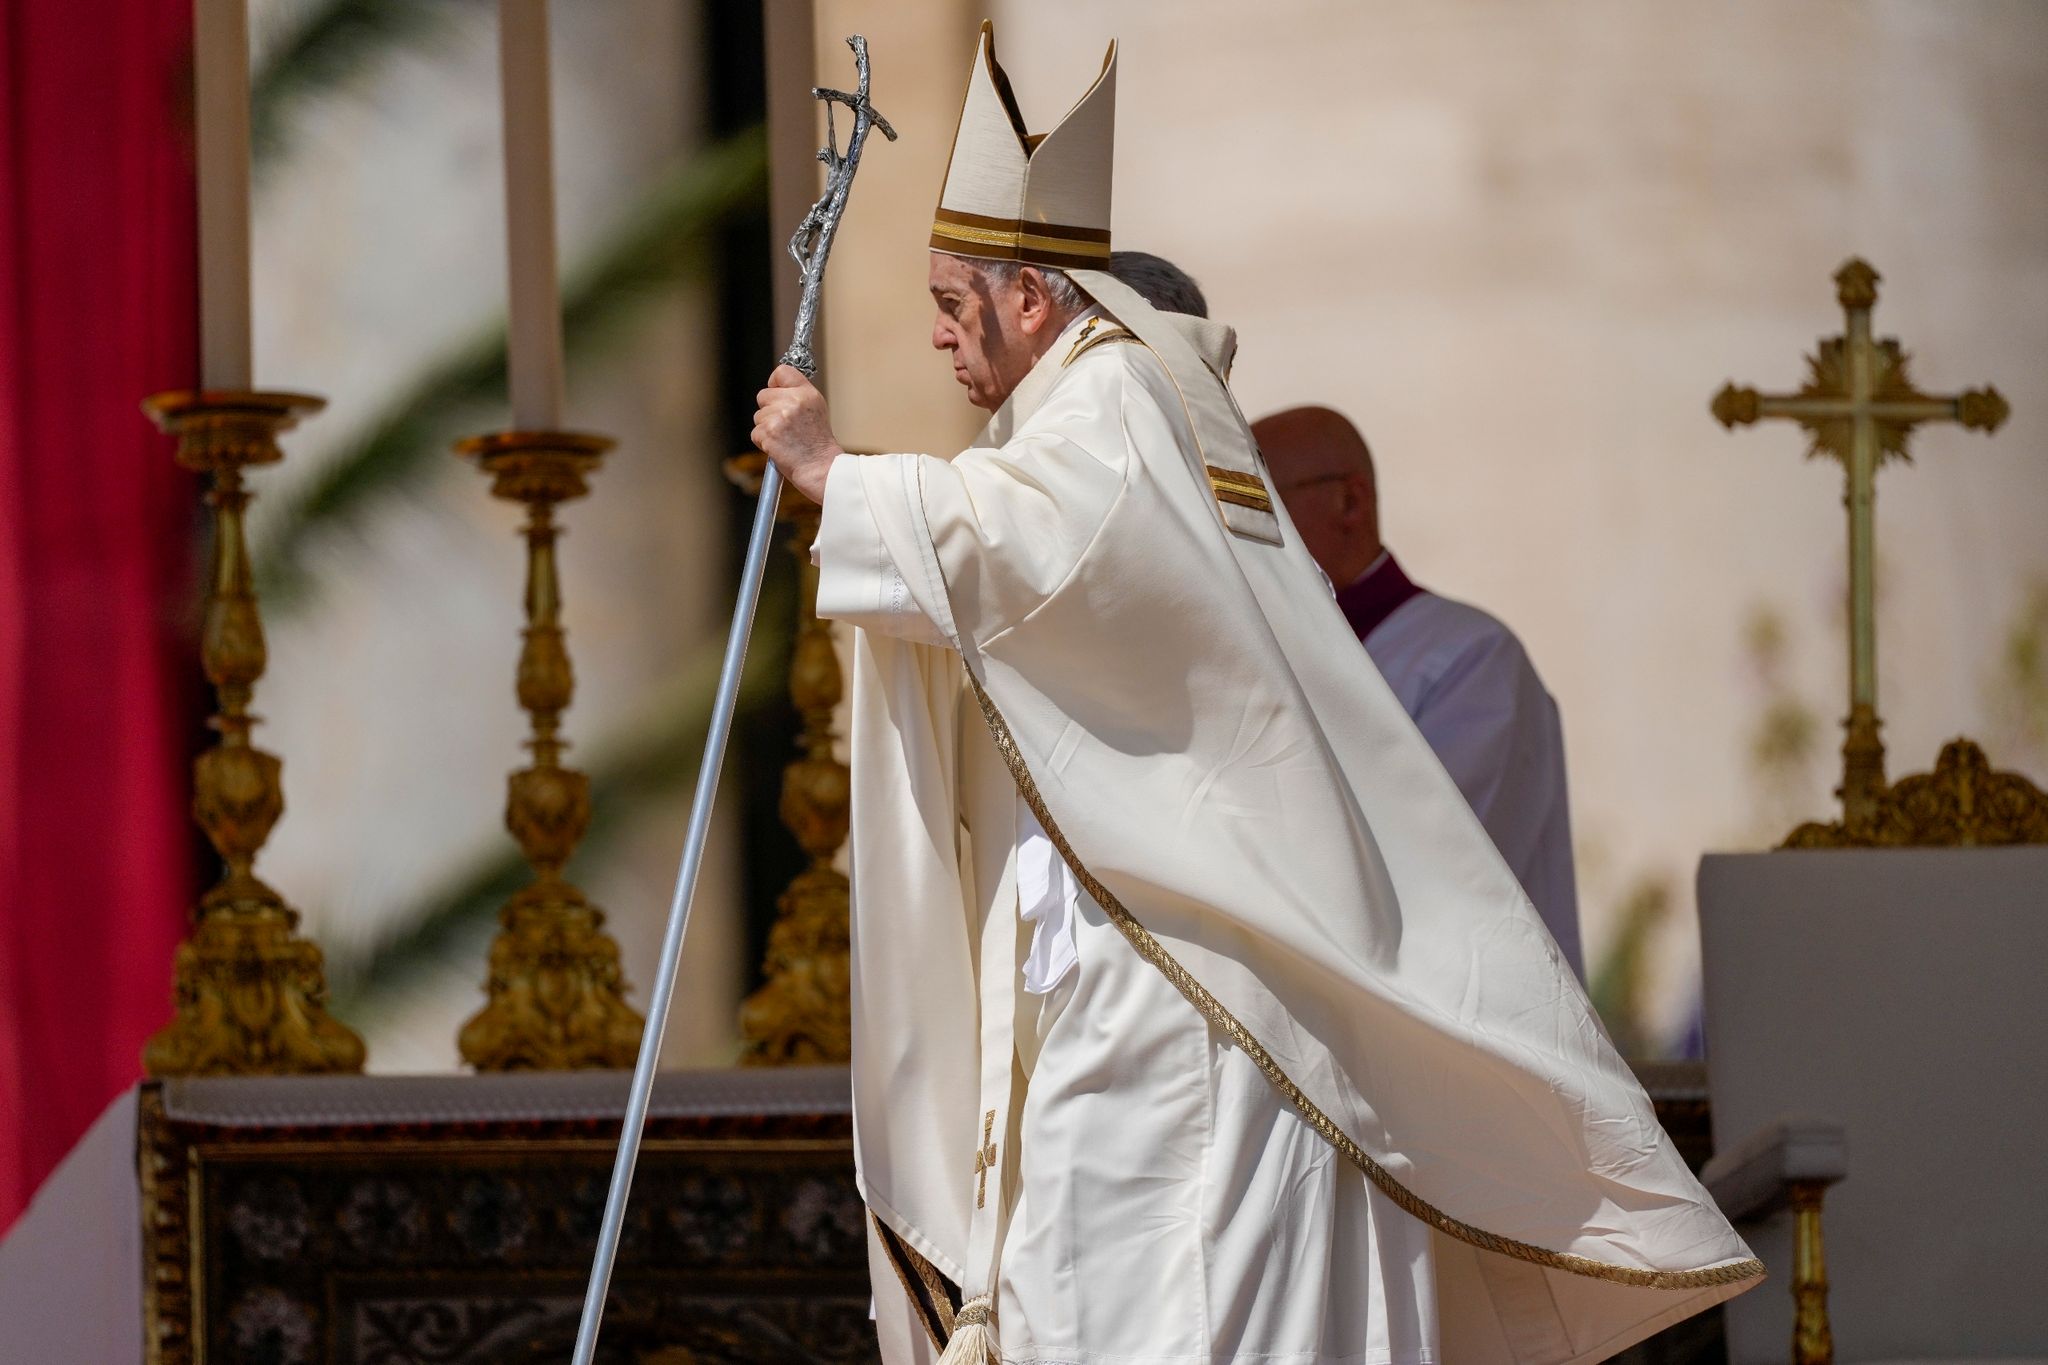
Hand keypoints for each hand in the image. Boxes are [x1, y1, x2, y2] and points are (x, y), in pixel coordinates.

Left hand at [752, 365, 842, 503]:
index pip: (782, 372)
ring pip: (758, 416)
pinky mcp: (768, 433)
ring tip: (785, 439)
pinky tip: (780, 447)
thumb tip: (777, 388)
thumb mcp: (816, 410)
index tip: (776, 391)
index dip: (774, 383)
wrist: (821, 469)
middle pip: (763, 396)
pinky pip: (756, 433)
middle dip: (768, 410)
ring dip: (767, 428)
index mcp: (807, 394)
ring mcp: (779, 417)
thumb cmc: (818, 445)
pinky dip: (764, 443)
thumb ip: (798, 396)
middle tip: (784, 425)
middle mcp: (793, 401)